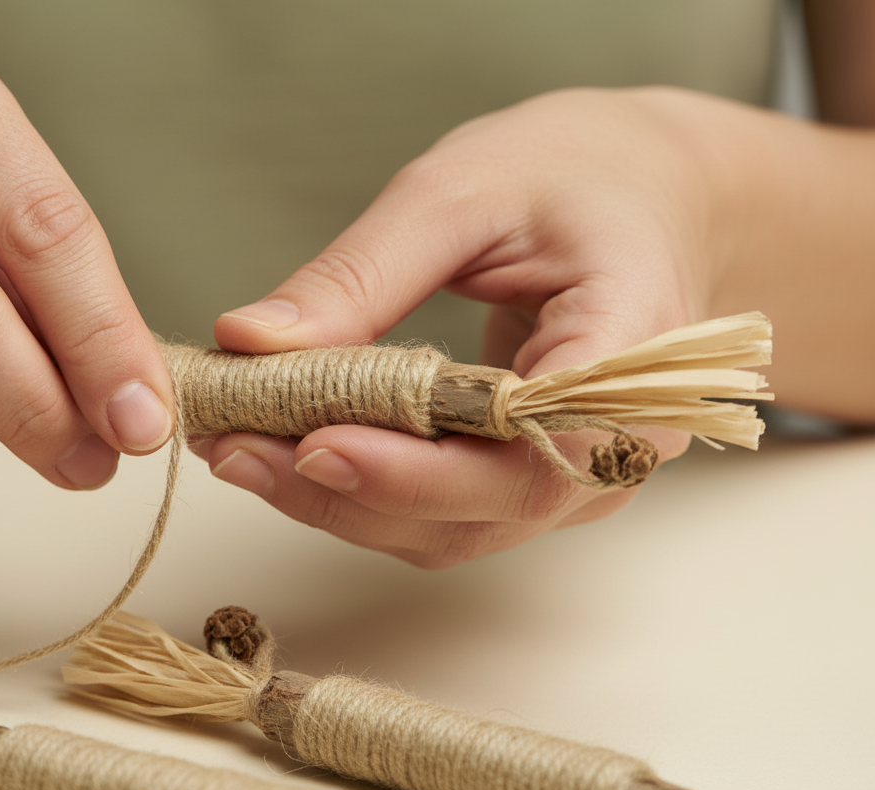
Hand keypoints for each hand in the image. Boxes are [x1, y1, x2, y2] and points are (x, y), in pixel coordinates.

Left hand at [200, 88, 715, 566]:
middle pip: (484, 508)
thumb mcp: (460, 191)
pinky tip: (287, 453)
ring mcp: (582, 472)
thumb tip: (250, 341)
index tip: (314, 444)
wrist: (641, 195)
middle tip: (233, 446)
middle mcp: (624, 435)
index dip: (424, 469)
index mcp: (634, 342)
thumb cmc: (572, 175)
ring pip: (452, 528)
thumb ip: (362, 273)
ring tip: (238, 447)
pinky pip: (444, 513)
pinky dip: (361, 491)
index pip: (538, 447)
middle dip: (347, 490)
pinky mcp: (534, 479)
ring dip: (338, 501)